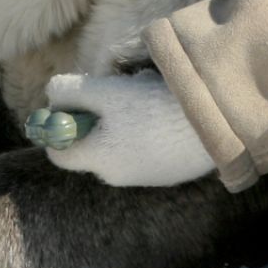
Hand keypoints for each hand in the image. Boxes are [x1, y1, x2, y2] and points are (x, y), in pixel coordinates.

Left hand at [39, 69, 215, 187]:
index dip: (60, 123)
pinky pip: (146, 147)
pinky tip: (168, 111)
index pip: (57, 151)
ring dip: (126, 117)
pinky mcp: (170, 172)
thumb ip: (70, 93)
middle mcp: (117, 176)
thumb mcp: (106, 92)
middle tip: (121, 90)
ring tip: (150, 96)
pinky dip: (149, 128)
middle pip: (92, 142)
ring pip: (119, 142)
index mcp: (97, 160)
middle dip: (100, 114)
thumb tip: (51, 97)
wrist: (216, 124)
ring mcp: (145, 176)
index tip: (75, 101)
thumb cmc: (154, 108)